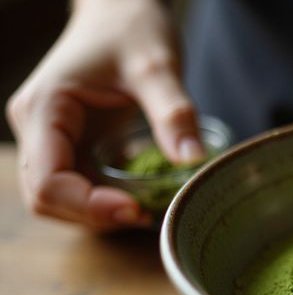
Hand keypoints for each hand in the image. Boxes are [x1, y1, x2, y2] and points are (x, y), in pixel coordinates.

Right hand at [5, 0, 203, 229]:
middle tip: (147, 215)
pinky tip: (143, 195)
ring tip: (148, 207)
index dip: (88, 207)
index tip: (137, 210)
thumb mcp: (158, 66)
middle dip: (95, 215)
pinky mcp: (72, 144)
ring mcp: (52, 139)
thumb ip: (173, 112)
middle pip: (48, 199)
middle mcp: (38, 129)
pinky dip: (108, 199)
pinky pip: (82, 186)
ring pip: (63, 199)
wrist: (123, 8)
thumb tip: (194, 160)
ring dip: (101, 213)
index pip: (48, 182)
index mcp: (44, 110)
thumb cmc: (133, 26)